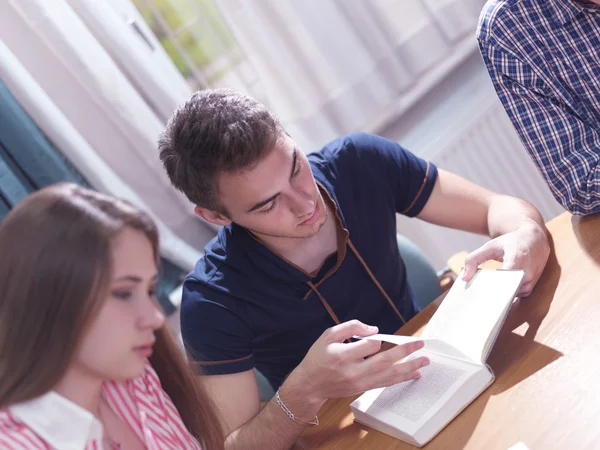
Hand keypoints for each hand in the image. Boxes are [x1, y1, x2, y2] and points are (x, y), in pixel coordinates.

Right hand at [285, 320, 429, 404]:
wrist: (311, 384)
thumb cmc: (319, 357)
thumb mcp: (329, 335)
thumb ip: (351, 327)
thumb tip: (374, 330)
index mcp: (343, 356)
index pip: (369, 346)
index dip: (376, 338)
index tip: (376, 335)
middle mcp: (354, 372)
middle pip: (385, 362)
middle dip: (405, 352)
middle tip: (420, 345)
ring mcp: (360, 383)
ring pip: (389, 375)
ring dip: (409, 368)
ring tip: (425, 361)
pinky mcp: (364, 388)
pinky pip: (386, 383)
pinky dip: (402, 379)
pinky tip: (414, 374)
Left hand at [463, 220, 549, 295]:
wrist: (535, 239)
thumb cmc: (510, 242)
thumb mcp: (490, 246)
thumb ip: (474, 259)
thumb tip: (464, 278)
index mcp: (517, 258)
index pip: (504, 278)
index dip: (490, 287)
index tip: (477, 293)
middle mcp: (526, 272)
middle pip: (506, 290)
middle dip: (490, 294)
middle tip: (475, 298)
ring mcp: (530, 281)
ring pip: (510, 295)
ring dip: (497, 295)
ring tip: (483, 294)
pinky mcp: (531, 287)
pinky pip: (515, 295)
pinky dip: (504, 295)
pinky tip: (494, 292)